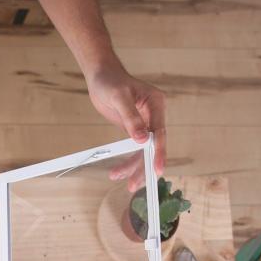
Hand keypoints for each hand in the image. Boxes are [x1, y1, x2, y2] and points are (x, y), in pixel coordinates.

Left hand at [86, 63, 166, 190]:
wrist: (100, 76)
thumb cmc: (110, 81)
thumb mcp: (119, 98)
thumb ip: (130, 118)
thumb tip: (141, 140)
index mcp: (156, 104)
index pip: (159, 133)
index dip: (159, 152)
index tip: (158, 169)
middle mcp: (154, 115)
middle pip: (153, 146)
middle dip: (144, 166)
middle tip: (135, 184)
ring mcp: (145, 123)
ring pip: (143, 150)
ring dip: (134, 167)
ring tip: (125, 183)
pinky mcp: (133, 128)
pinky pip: (134, 148)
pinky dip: (128, 160)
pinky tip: (120, 172)